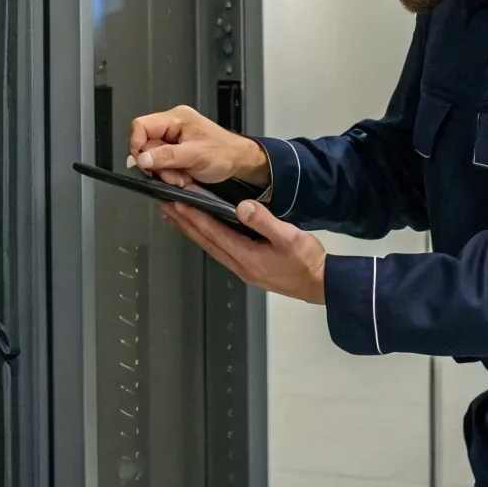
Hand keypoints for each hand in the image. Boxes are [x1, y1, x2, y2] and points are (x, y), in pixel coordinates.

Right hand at [129, 104, 270, 187]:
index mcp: (176, 118)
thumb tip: (142, 159)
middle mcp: (172, 126)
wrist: (238, 161)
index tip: (144, 163)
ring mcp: (173, 140)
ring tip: (183, 177)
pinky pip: (163, 165)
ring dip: (166, 173)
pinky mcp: (175, 152)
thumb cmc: (225, 152)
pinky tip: (184, 176)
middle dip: (158, 165)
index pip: (141, 126)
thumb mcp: (195, 155)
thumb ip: (167, 156)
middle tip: (174, 174)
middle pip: (146, 146)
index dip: (137, 145)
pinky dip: (171, 174)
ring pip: (153, 159)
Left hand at [161, 196, 326, 304]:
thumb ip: (265, 221)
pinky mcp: (249, 268)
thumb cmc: (308, 262)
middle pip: (206, 241)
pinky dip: (207, 238)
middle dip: (185, 223)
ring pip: (210, 246)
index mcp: (248, 257)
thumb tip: (243, 207)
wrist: (321, 284)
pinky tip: (204, 232)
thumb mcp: (290, 237)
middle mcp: (240, 265)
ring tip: (177, 217)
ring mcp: (243, 268)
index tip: (179, 202)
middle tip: (166, 208)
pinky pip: (220, 250)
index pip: (214, 232)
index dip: (195, 216)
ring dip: (192, 231)